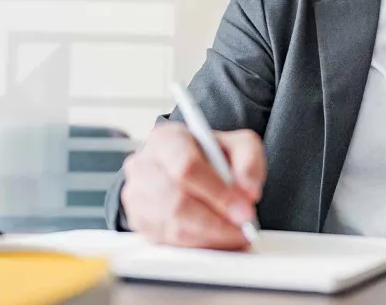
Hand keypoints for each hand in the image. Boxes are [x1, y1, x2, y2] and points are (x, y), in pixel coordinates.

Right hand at [120, 123, 264, 249]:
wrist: (184, 167)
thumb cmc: (209, 156)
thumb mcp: (237, 145)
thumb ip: (249, 161)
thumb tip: (248, 191)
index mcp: (166, 139)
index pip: (187, 168)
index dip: (218, 193)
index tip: (245, 211)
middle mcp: (143, 166)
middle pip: (178, 203)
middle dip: (217, 222)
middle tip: (244, 229)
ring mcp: (136, 196)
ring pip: (174, 227)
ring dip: (211, 236)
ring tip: (235, 235)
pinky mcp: (139, 222)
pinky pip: (170, 242)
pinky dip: (199, 245)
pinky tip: (217, 239)